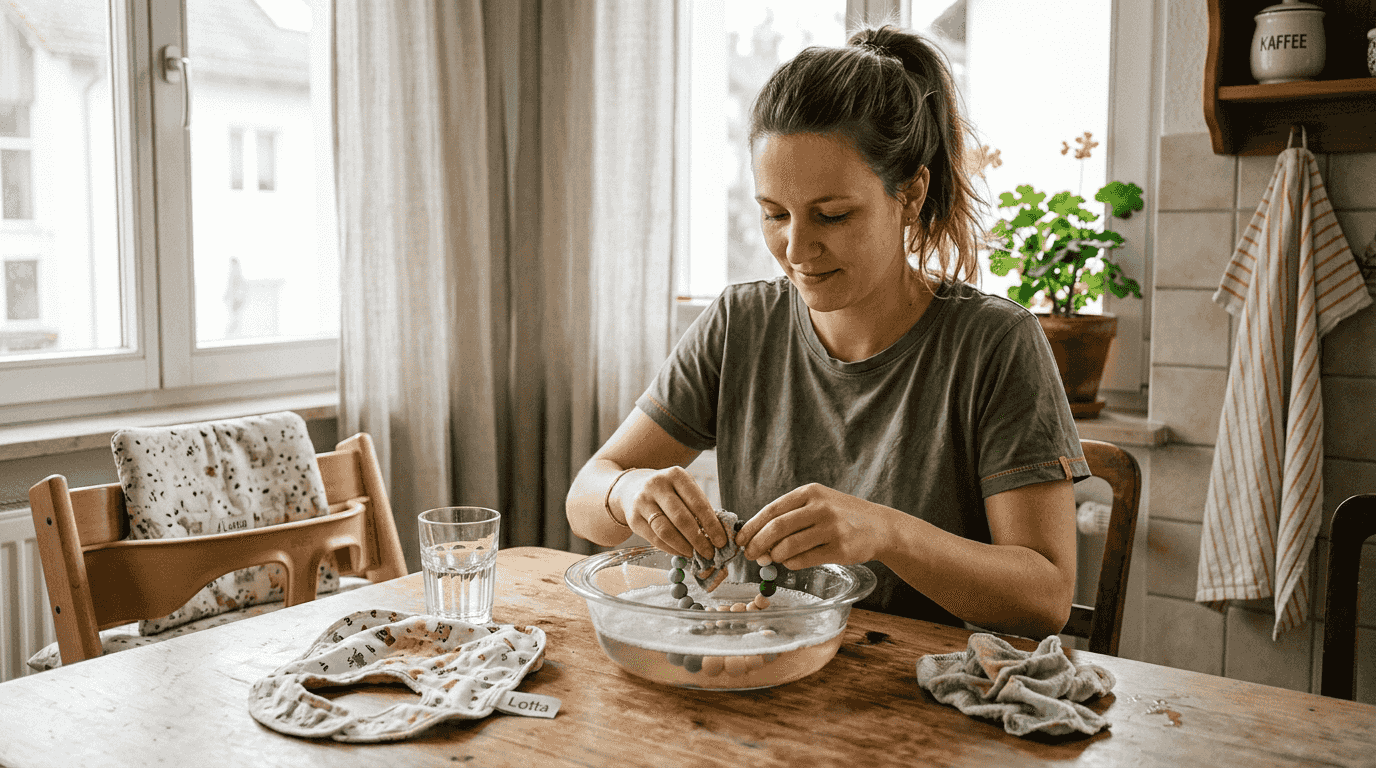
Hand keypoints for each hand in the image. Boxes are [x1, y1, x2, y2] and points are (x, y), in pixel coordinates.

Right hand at [614, 466, 728, 558]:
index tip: (721, 541)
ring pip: (665, 530)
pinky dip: (670, 549)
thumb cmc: (667, 491)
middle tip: (710, 553)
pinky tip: (680, 553)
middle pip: (681, 518)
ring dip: (683, 546)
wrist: (632, 487)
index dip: (711, 525)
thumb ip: (698, 507)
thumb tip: (716, 535)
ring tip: (695, 554)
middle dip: (698, 539)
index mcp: (676, 475)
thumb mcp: (683, 489)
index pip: (697, 503)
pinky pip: (654, 538)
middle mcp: (657, 485)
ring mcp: (642, 501)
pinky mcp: (633, 518)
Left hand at [735, 483, 895, 568]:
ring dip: (774, 556)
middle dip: (757, 544)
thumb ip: (791, 515)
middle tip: (749, 555)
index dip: (752, 526)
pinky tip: (789, 562)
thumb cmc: (842, 514)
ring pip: (789, 546)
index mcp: (811, 492)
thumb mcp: (819, 502)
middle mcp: (821, 507)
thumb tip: (756, 537)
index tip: (740, 539)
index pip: (772, 510)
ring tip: (771, 559)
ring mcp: (832, 528)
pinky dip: (791, 564)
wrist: (880, 526)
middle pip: (777, 528)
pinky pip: (804, 560)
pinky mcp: (840, 549)